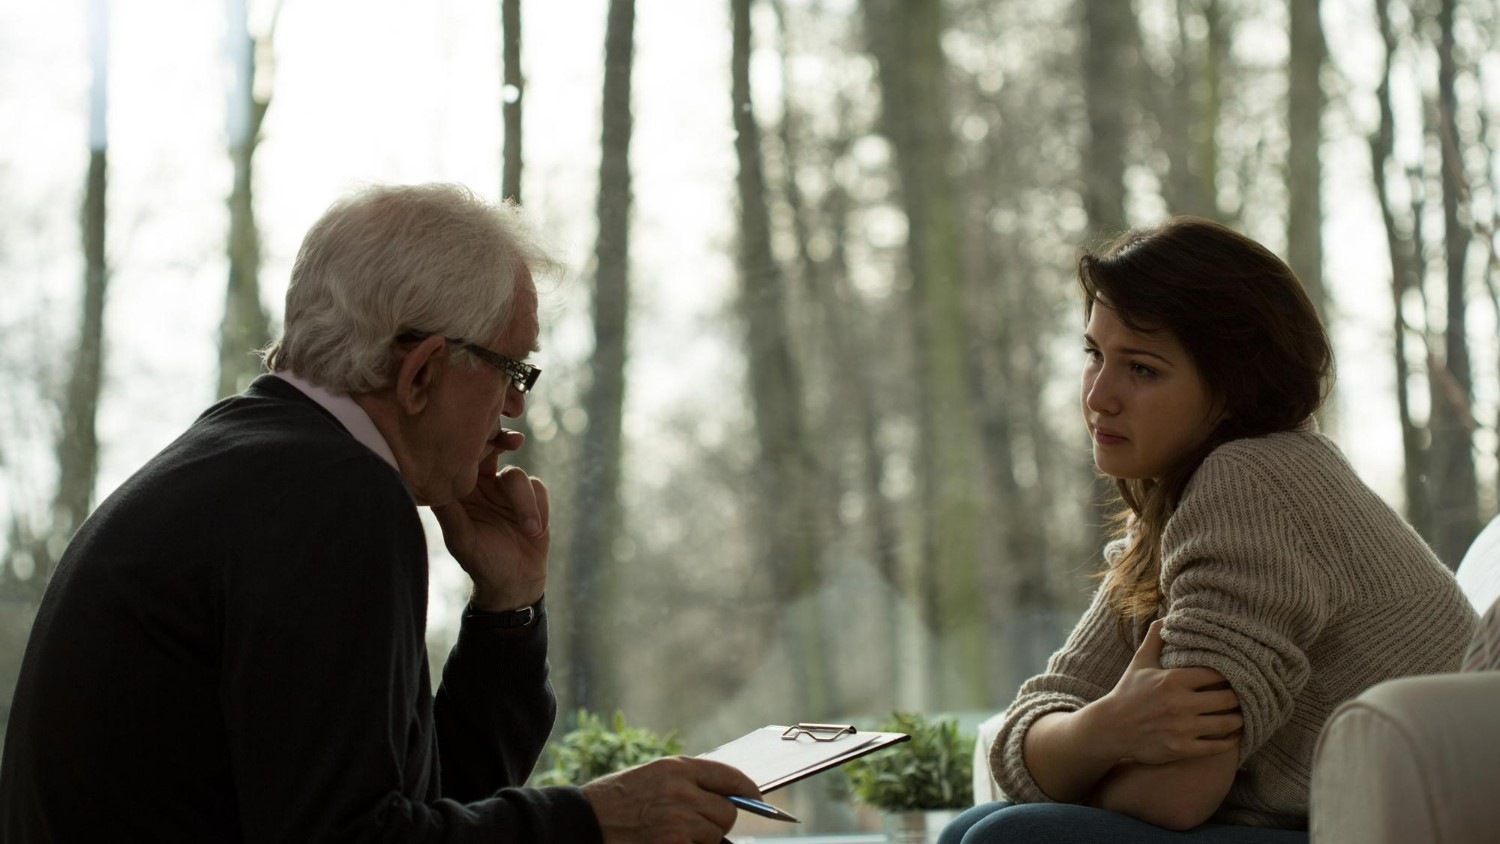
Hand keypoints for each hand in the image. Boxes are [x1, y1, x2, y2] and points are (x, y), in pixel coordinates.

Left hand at [432, 429, 549, 611]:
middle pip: (493, 450)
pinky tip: (535, 531)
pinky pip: (538, 488)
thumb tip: (429, 483)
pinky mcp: (533, 500)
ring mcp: (509, 492)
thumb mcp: (461, 538)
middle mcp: (484, 486)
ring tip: (531, 530)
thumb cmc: (482, 563)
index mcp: (462, 491)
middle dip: (504, 442)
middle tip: (514, 439)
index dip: (473, 442)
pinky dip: (538, 509)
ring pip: (517, 476)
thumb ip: (448, 510)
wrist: (515, 583)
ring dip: (525, 503)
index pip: (464, 457)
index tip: (484, 439)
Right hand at [581, 757, 759, 843]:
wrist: (586, 821)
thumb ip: (690, 781)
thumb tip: (729, 795)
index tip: (757, 799)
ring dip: (704, 838)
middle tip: (701, 822)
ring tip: (677, 832)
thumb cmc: (619, 798)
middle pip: (727, 812)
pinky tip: (672, 841)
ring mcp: (678, 820)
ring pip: (716, 835)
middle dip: (720, 820)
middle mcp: (681, 791)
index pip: (730, 777)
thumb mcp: (654, 775)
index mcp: (677, 768)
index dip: (748, 790)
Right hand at [1089, 619, 1242, 764]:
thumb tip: (1168, 616)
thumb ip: (1156, 638)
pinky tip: (1233, 736)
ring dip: (1239, 719)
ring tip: (1242, 715)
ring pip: (1227, 723)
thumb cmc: (1128, 692)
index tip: (1238, 675)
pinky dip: (1230, 741)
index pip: (1218, 674)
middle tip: (1245, 696)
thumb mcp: (1140, 662)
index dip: (1232, 674)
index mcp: (1173, 680)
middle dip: (1239, 697)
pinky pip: (1217, 747)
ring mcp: (1182, 728)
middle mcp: (1180, 704)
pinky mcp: (1182, 749)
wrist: (1111, 728)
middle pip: (1228, 699)